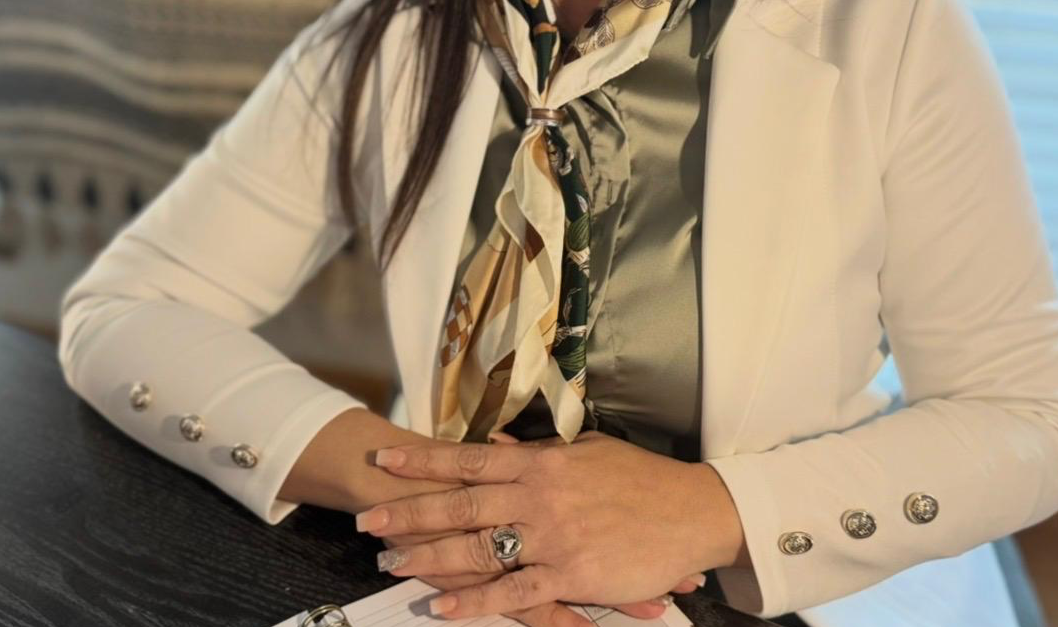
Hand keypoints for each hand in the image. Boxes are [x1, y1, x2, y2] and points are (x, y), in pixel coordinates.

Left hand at [356, 431, 745, 617]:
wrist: (690, 509)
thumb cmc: (640, 478)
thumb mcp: (587, 452)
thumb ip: (540, 453)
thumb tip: (503, 449)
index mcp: (541, 463)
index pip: (469, 459)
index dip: (424, 461)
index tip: (385, 460)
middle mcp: (538, 496)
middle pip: (460, 503)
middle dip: (410, 512)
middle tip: (368, 520)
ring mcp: (551, 536)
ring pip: (477, 548)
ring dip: (429, 558)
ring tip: (391, 565)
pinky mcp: (569, 574)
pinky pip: (513, 592)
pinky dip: (475, 602)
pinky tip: (444, 609)